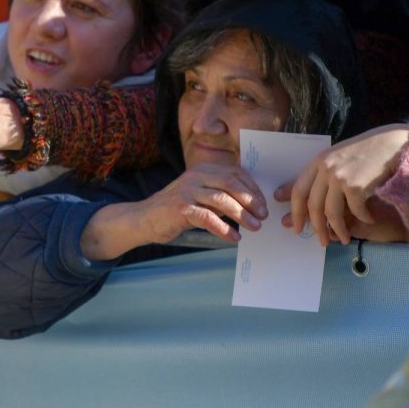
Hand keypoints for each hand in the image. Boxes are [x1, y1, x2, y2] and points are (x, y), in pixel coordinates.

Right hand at [81, 163, 266, 259]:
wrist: (145, 218)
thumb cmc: (178, 209)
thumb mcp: (201, 196)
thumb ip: (222, 195)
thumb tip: (252, 205)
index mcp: (203, 169)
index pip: (235, 173)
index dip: (253, 189)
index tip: (263, 205)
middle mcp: (195, 175)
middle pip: (231, 183)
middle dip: (251, 200)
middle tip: (262, 216)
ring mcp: (187, 191)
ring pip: (221, 200)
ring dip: (242, 215)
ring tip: (255, 228)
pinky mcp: (180, 208)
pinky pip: (207, 218)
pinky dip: (223, 228)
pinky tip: (233, 238)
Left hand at [275, 123, 408, 244]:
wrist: (392, 144)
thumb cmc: (366, 152)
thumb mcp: (338, 158)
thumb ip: (322, 175)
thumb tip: (303, 198)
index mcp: (317, 161)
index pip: (299, 191)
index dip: (296, 212)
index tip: (295, 227)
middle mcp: (325, 169)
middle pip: (313, 205)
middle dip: (316, 227)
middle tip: (321, 242)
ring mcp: (339, 177)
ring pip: (331, 212)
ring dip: (338, 230)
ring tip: (345, 239)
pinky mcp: (356, 185)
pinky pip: (355, 211)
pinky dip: (362, 219)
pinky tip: (368, 219)